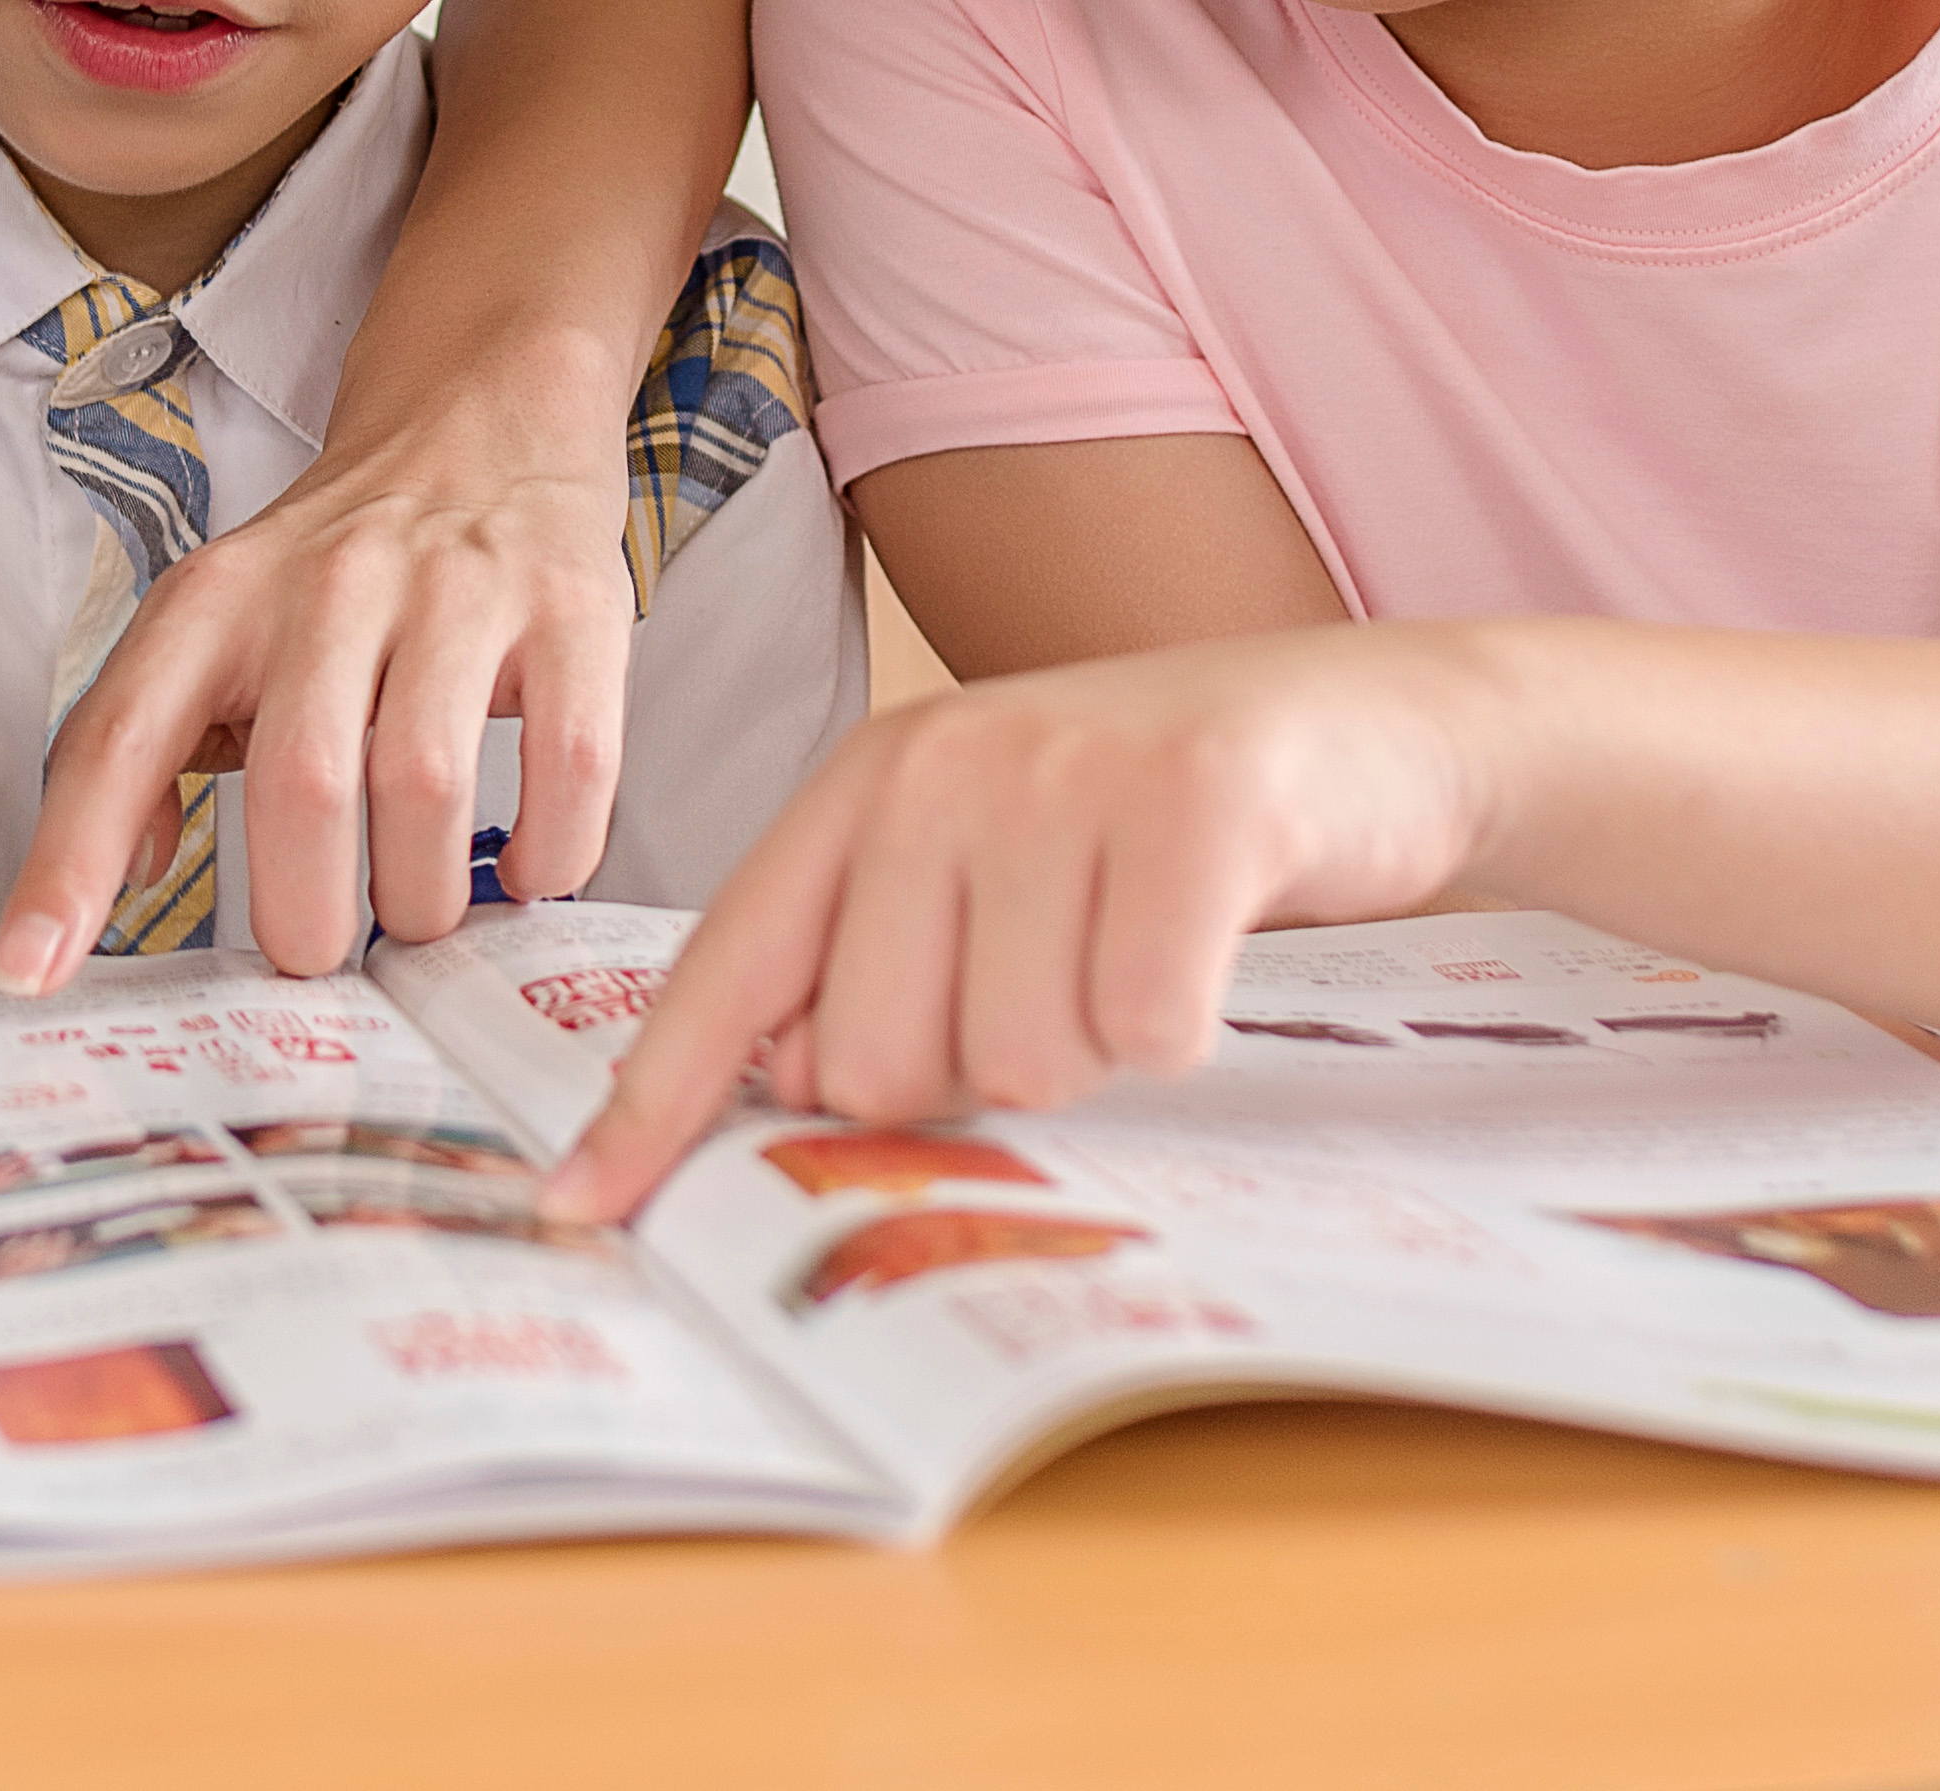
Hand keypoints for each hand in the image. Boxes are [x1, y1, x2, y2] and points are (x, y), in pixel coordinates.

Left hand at [0, 404, 633, 989]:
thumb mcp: (218, 623)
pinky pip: (568, 762)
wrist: (481, 413)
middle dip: (303, 914)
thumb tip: (126, 875)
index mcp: (215, 603)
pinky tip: (525, 867)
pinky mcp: (572, 607)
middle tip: (315, 954)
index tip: (31, 969)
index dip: (71, 863)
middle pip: (299, 784)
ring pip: (423, 784)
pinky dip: (549, 850)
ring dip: (419, 896)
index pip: (119, 737)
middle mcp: (329, 587)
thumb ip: (154, 742)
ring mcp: (458, 592)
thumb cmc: (339, 559)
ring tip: (415, 911)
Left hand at [545, 629, 1504, 1217]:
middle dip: (965, 1075)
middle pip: (870, 1061)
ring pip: (1013, 1062)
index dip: (650, 1106)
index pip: (727, 971)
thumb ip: (873, 963)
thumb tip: (782, 1086)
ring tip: (1130, 944)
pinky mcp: (1189, 808)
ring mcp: (1060, 778)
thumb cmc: (1150, 826)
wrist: (1363, 727)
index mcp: (863, 788)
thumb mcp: (986, 868)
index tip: (576, 1212)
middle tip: (1054, 979)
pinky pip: (1142, 1028)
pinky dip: (1181, 1023)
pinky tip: (1203, 945)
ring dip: (1087, 1047)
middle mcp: (938, 768)